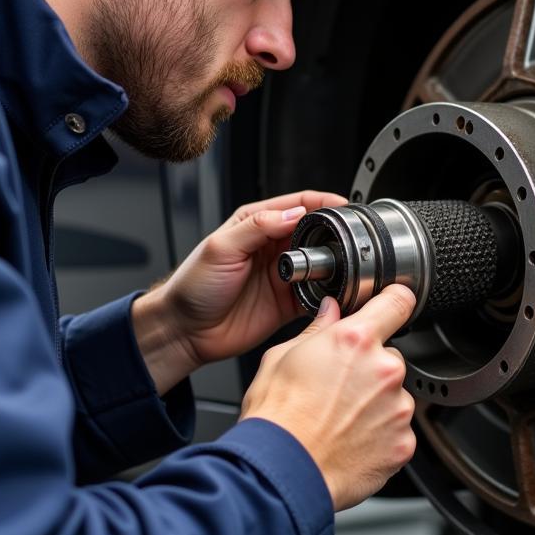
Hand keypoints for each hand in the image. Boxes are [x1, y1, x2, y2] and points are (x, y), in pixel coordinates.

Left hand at [131, 190, 346, 392]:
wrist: (185, 331)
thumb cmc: (193, 286)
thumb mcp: (221, 248)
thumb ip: (258, 227)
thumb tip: (295, 213)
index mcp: (257, 224)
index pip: (298, 205)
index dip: (323, 203)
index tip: (343, 206)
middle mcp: (273, 247)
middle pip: (316, 233)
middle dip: (335, 234)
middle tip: (348, 240)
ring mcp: (283, 275)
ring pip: (321, 264)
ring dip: (335, 265)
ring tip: (346, 266)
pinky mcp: (288, 303)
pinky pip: (317, 296)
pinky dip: (329, 294)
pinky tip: (334, 292)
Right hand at [240, 284, 416, 510]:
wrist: (281, 472)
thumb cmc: (276, 417)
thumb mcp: (282, 357)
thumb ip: (317, 330)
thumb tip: (330, 312)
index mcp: (356, 340)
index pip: (397, 302)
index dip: (395, 300)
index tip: (394, 304)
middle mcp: (384, 370)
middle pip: (389, 357)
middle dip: (370, 368)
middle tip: (339, 388)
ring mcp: (398, 409)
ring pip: (394, 396)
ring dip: (376, 403)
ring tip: (340, 419)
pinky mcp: (403, 443)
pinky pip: (397, 430)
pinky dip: (381, 435)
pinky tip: (351, 440)